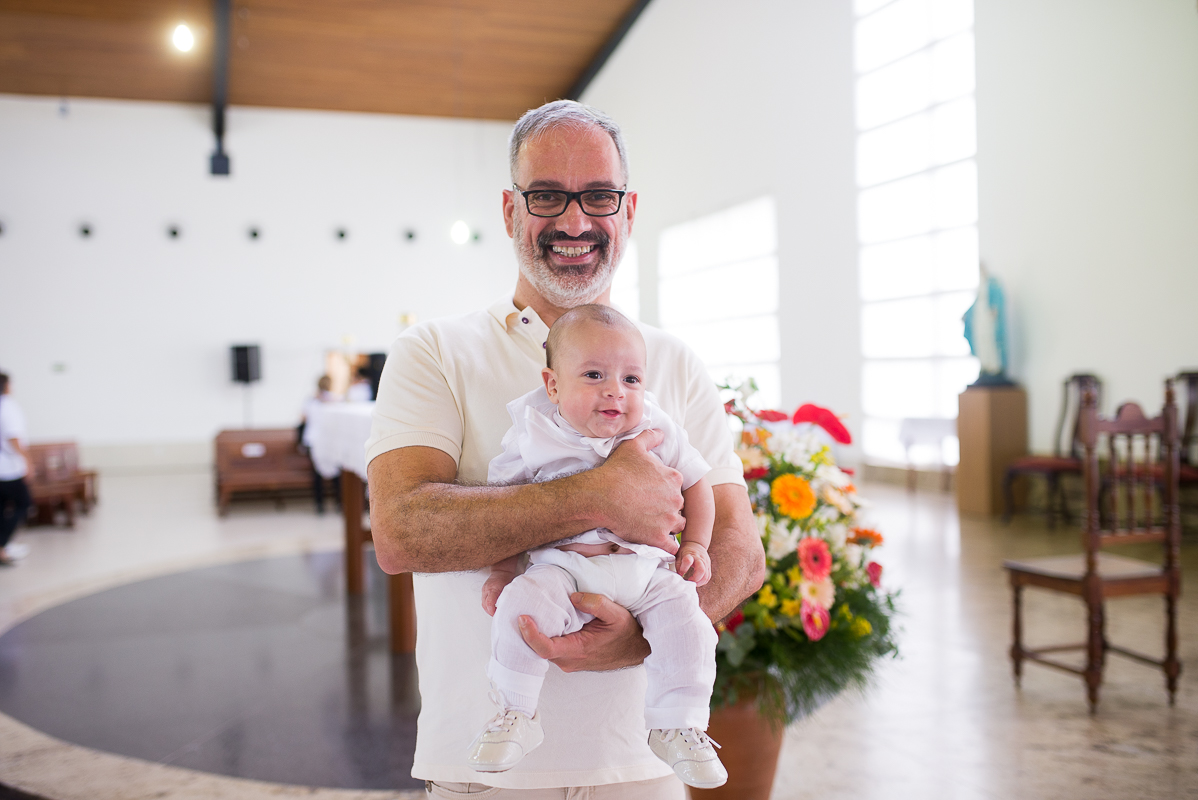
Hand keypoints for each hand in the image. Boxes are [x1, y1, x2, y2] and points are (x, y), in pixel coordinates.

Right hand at [481, 572, 514, 615]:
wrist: (501, 570)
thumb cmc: (506, 577)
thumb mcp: (508, 587)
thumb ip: (506, 597)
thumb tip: (508, 606)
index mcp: (493, 588)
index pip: (489, 602)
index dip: (492, 611)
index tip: (496, 614)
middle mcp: (487, 589)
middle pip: (485, 605)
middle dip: (490, 612)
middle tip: (496, 616)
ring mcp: (484, 590)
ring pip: (483, 603)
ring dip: (488, 609)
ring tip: (494, 613)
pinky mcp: (484, 590)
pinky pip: (483, 600)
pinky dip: (487, 605)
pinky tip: (492, 607)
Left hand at [518, 593, 649, 671]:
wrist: (637, 650)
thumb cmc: (627, 634)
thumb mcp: (616, 614)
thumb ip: (595, 603)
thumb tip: (573, 596)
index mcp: (578, 651)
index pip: (546, 648)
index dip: (530, 635)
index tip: (522, 618)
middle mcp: (569, 660)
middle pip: (537, 649)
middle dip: (525, 631)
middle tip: (517, 608)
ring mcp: (568, 661)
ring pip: (542, 648)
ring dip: (533, 632)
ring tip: (525, 610)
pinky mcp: (568, 657)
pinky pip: (549, 647)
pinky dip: (542, 634)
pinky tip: (540, 619)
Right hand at [592, 429, 682, 554]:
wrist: (600, 496)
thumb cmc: (616, 471)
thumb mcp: (633, 446)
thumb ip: (650, 437)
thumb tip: (661, 432)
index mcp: (673, 478)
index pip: (677, 487)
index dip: (665, 491)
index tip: (653, 495)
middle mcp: (676, 499)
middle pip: (678, 507)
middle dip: (668, 509)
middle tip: (650, 510)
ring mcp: (668, 520)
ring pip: (677, 526)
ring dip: (668, 527)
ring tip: (652, 526)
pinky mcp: (658, 538)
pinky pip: (672, 547)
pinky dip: (667, 547)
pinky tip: (658, 544)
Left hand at [675, 541, 711, 585]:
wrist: (695, 543)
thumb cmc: (686, 550)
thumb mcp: (679, 555)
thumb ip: (678, 565)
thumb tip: (679, 575)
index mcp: (690, 554)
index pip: (688, 560)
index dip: (684, 568)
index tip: (681, 573)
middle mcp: (700, 558)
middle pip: (701, 570)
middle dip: (695, 579)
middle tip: (689, 581)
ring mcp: (706, 562)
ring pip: (706, 575)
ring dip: (699, 582)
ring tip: (692, 582)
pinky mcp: (709, 566)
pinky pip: (708, 576)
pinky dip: (703, 581)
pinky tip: (697, 581)